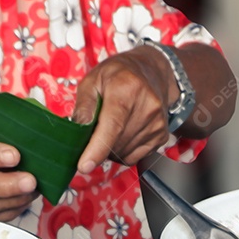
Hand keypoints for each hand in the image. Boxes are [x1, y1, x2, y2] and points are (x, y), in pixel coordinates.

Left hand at [72, 47, 173, 173]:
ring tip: (110, 128)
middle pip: (116, 143)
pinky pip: (134, 157)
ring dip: (110, 150)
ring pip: (124, 154)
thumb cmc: (118, 76)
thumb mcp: (93, 80)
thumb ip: (84, 105)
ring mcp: (157, 123)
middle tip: (93, 131)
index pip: (113, 125)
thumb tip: (77, 130)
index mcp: (127, 89)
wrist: (151, 72)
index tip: (84, 166)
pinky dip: (122, 152)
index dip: (97, 148)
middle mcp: (147, 107)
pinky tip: (122, 134)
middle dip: (98, 146)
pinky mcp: (161, 136)